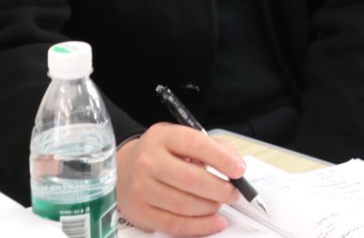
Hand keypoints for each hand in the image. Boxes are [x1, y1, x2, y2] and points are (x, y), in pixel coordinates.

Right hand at [116, 124, 243, 236]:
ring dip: (211, 207)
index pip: (196, 145)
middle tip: (234, 193)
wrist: (124, 168)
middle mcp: (148, 161)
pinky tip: (215, 222)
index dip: (221, 159)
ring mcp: (142, 188)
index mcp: (162, 137)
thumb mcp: (181, 139)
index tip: (239, 170)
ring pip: (185, 205)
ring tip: (220, 203)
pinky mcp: (140, 212)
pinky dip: (200, 227)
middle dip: (220, 189)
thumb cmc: (161, 154)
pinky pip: (175, 225)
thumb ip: (212, 147)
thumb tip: (236, 166)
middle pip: (192, 179)